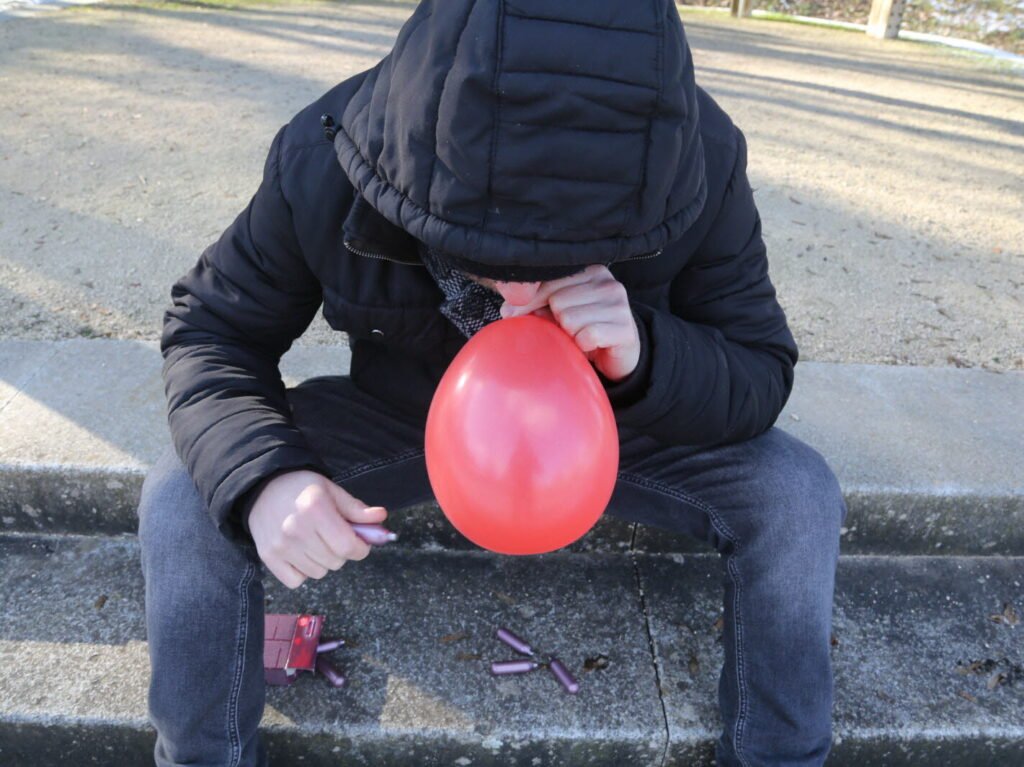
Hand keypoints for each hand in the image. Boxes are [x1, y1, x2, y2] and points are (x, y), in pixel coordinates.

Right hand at [247, 470, 387, 588]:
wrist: (262, 487)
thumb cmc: (301, 488)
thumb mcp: (331, 490)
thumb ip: (356, 509)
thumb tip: (381, 518)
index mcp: (316, 509)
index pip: (348, 546)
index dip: (361, 549)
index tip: (361, 544)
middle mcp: (296, 529)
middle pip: (335, 562)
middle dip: (342, 552)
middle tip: (333, 537)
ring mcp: (280, 546)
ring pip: (318, 572)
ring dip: (323, 562)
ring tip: (315, 542)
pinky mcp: (268, 557)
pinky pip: (296, 581)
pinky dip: (303, 571)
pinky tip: (301, 553)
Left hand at [499, 264, 640, 380]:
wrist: (621, 354)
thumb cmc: (585, 329)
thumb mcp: (558, 313)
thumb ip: (536, 305)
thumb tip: (507, 310)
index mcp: (589, 270)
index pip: (548, 281)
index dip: (528, 301)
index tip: (511, 314)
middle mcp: (606, 282)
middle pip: (557, 301)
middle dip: (554, 321)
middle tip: (565, 331)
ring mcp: (618, 304)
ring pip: (569, 319)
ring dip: (570, 335)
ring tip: (580, 336)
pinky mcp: (624, 328)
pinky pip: (586, 336)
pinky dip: (582, 346)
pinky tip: (591, 345)